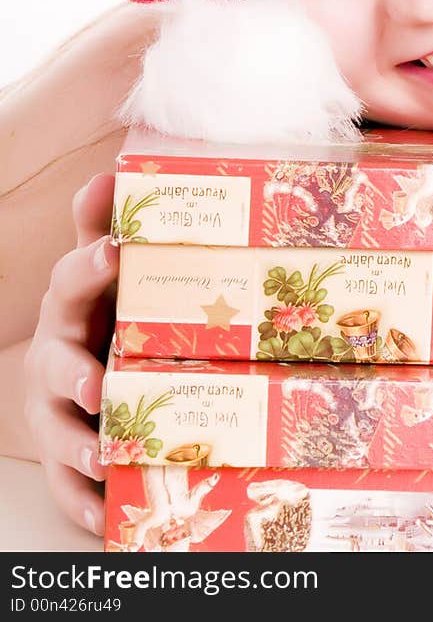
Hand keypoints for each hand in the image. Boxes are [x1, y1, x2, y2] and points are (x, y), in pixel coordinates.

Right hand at [23, 173, 118, 535]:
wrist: (70, 374)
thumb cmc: (97, 311)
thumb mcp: (100, 272)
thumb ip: (103, 229)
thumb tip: (108, 175)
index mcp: (69, 306)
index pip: (73, 280)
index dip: (91, 265)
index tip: (115, 250)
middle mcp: (54, 359)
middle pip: (57, 366)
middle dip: (74, 376)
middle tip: (97, 385)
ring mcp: (53, 413)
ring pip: (59, 433)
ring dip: (79, 449)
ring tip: (105, 459)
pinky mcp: (62, 459)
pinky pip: (70, 490)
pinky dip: (87, 507)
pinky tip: (108, 520)